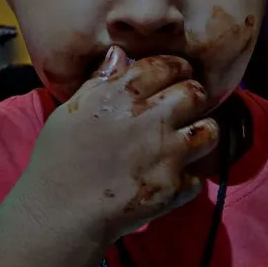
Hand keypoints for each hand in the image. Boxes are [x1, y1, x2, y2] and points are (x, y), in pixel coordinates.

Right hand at [0, 47, 218, 266]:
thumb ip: (100, 81)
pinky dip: (189, 176)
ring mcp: (167, 154)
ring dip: (202, 133)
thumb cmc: (57, 158)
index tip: (175, 76)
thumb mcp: (70, 111)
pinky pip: (198, 175)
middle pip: (195, 93)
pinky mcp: (174, 187)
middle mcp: (151, 119)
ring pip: (210, 131)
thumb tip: (120, 54)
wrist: (59, 212)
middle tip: (184, 106)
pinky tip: (173, 176)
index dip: (176, 68)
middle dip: (193, 96)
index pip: (168, 65)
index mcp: (123, 95)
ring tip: (188, 139)